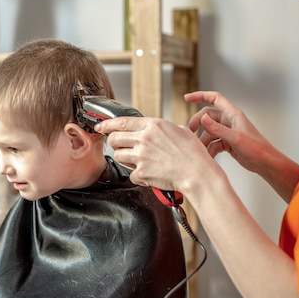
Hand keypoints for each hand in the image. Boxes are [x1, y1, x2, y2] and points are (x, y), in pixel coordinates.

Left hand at [94, 116, 217, 194]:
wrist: (198, 173)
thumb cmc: (193, 154)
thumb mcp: (179, 130)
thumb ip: (161, 129)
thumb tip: (152, 130)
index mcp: (153, 125)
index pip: (121, 122)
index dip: (106, 124)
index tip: (100, 126)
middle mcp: (144, 139)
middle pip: (114, 139)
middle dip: (114, 143)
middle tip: (121, 146)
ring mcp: (141, 156)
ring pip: (118, 156)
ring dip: (125, 159)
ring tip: (139, 161)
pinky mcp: (141, 172)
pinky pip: (130, 174)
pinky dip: (138, 176)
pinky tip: (148, 173)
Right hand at [185, 91, 273, 173]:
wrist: (265, 163)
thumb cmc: (256, 148)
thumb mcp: (234, 137)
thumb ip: (217, 128)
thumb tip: (202, 118)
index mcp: (233, 114)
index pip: (214, 98)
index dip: (200, 96)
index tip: (187, 98)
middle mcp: (229, 121)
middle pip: (208, 116)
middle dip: (197, 123)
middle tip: (188, 132)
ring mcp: (228, 132)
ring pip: (209, 131)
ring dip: (202, 140)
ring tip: (198, 149)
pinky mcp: (228, 143)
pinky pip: (214, 143)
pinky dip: (209, 149)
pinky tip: (207, 157)